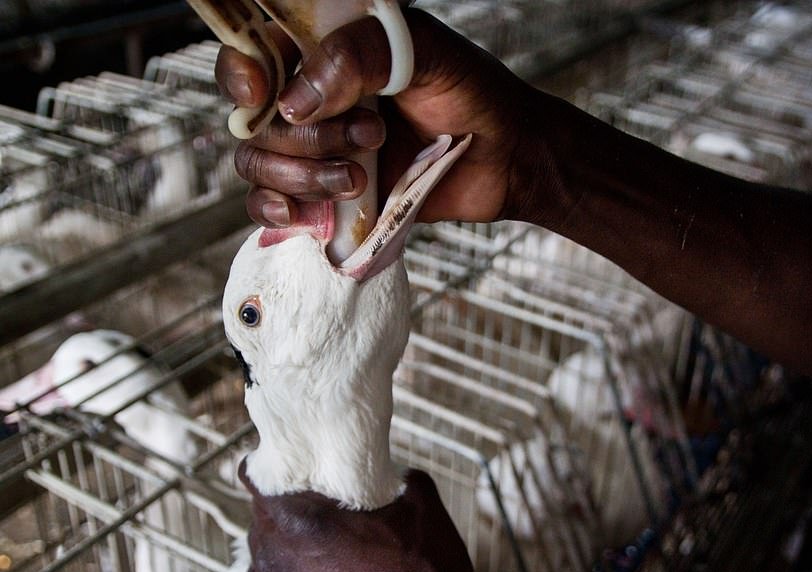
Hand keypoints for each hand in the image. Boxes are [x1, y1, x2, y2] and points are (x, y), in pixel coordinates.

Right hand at [215, 8, 545, 227]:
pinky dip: (280, 212)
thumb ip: (358, 56)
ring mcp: (318, 150)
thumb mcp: (425, 52)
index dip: (242, 74)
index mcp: (328, 52)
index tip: (261, 93)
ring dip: (301, 176)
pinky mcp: (329, 197)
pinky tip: (309, 217)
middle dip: (305, 137)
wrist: (508, 159)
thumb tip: (294, 101)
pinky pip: (275, 207)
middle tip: (371, 137)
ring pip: (260, 164)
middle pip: (256, 120)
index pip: (255, 53)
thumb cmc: (472, 95)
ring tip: (358, 179)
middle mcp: (314, 100)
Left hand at [240, 461, 507, 571]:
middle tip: (310, 494)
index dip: (268, 465)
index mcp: (302, 522)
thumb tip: (387, 467)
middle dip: (280, 503)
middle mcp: (282, 560)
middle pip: (259, 517)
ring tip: (317, 533)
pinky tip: (323, 568)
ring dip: (283, 540)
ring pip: (264, 554)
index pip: (254, 479)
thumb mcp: (418, 498)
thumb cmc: (426, 571)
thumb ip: (393, 472)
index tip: (285, 461)